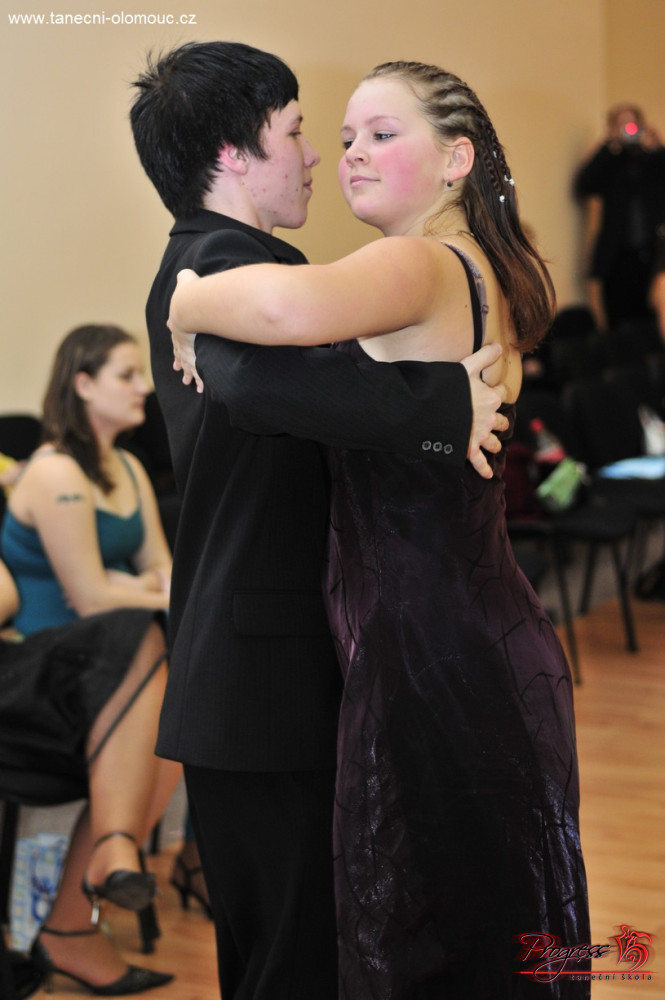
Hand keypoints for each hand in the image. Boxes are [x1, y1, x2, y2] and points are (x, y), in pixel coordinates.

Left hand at [169, 269, 203, 392]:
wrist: (192, 308)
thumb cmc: (191, 293)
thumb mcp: (186, 280)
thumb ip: (186, 277)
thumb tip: (185, 273)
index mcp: (178, 323)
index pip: (175, 330)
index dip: (175, 335)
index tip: (174, 340)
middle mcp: (180, 339)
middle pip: (178, 352)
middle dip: (178, 360)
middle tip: (176, 368)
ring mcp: (187, 350)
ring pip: (187, 366)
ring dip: (187, 375)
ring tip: (186, 382)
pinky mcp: (195, 358)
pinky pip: (198, 374)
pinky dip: (200, 382)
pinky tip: (201, 389)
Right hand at [461, 343, 507, 478]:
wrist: (433, 409)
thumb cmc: (449, 387)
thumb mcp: (466, 366)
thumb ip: (484, 356)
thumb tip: (500, 346)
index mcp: (489, 397)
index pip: (502, 394)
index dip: (498, 393)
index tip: (495, 392)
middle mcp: (489, 417)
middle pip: (501, 420)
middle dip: (499, 420)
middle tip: (494, 421)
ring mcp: (480, 434)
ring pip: (494, 442)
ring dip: (494, 442)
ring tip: (493, 444)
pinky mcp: (469, 448)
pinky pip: (479, 461)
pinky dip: (484, 469)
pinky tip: (488, 475)